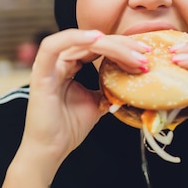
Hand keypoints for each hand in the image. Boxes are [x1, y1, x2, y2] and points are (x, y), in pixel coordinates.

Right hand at [20, 29, 149, 172]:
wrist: (52, 150)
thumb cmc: (69, 128)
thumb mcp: (97, 103)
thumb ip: (108, 87)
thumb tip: (130, 80)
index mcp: (70, 66)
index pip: (98, 47)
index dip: (123, 47)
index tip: (145, 56)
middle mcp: (59, 61)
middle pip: (93, 41)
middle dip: (122, 45)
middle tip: (145, 54)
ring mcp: (49, 65)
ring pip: (81, 42)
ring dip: (110, 45)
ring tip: (133, 54)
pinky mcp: (41, 73)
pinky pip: (52, 47)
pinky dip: (75, 38)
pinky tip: (96, 38)